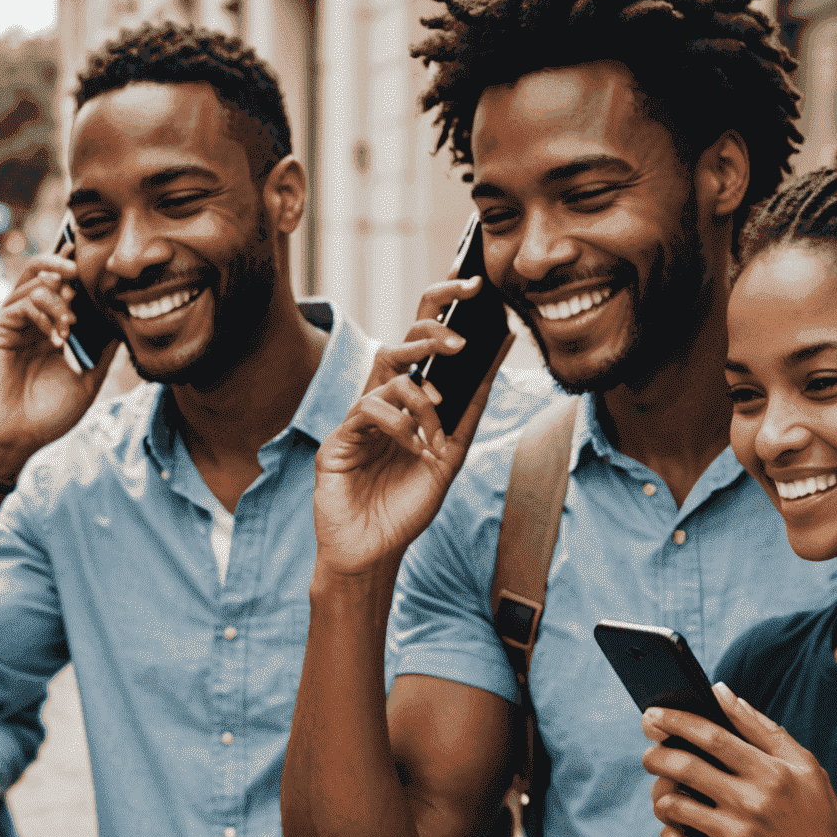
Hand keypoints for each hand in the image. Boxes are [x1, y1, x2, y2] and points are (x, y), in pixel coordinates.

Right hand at [0, 254, 119, 475]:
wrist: (17, 437)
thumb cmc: (50, 413)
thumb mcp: (89, 378)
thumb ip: (103, 349)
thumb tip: (126, 322)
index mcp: (51, 329)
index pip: (65, 290)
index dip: (78, 275)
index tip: (99, 265)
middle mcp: (30, 321)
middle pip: (43, 273)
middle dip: (64, 264)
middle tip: (82, 269)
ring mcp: (11, 323)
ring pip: (33, 284)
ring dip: (59, 300)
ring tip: (71, 326)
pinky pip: (20, 304)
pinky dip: (43, 313)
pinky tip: (57, 338)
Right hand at [313, 278, 509, 577]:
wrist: (373, 552)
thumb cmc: (406, 506)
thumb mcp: (449, 455)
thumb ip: (470, 406)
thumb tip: (499, 351)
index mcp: (406, 400)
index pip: (423, 340)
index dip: (443, 305)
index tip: (477, 283)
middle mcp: (381, 400)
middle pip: (401, 339)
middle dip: (432, 328)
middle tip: (461, 339)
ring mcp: (357, 417)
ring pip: (386, 367)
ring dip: (420, 388)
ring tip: (439, 412)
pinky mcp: (337, 439)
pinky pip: (369, 409)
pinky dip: (399, 424)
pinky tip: (415, 448)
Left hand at [642, 684, 836, 836]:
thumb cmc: (815, 813)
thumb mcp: (804, 765)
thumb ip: (762, 728)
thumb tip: (721, 693)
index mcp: (771, 771)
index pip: (712, 736)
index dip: (677, 721)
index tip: (654, 711)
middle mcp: (751, 801)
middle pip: (685, 767)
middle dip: (656, 754)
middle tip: (650, 751)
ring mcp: (735, 833)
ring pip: (674, 804)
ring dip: (659, 790)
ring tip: (663, 784)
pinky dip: (667, 822)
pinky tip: (673, 815)